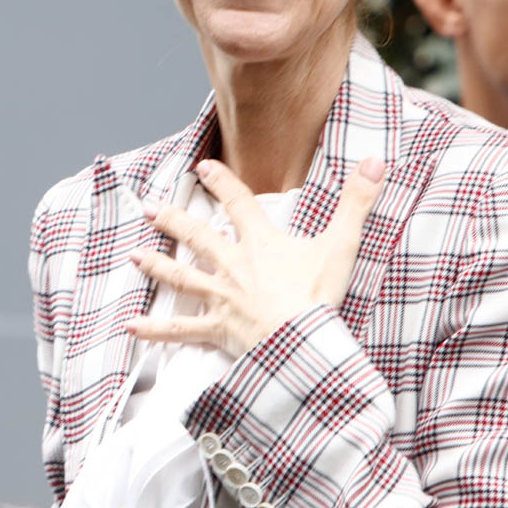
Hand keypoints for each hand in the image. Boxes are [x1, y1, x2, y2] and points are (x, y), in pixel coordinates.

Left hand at [125, 157, 385, 357]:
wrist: (300, 345)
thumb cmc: (319, 297)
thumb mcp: (341, 245)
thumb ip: (357, 203)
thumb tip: (376, 162)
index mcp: (261, 243)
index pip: (239, 203)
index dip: (222, 182)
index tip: (203, 166)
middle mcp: (234, 266)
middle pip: (198, 236)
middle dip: (173, 220)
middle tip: (149, 208)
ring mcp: (222, 298)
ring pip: (182, 277)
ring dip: (156, 265)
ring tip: (133, 255)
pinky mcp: (217, 330)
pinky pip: (181, 330)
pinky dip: (156, 330)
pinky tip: (131, 327)